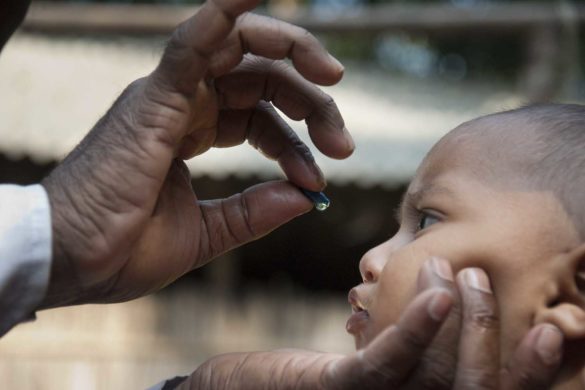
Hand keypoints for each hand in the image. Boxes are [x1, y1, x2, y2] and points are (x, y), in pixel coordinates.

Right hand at [40, 0, 352, 306]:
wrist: (73, 263)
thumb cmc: (125, 248)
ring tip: (333, 76)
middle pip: (262, 79)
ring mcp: (171, 95)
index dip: (297, 145)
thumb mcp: (208, 232)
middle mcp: (185, 104)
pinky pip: (195, 40)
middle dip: (312, 103)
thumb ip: (254, 211)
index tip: (318, 182)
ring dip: (292, 50)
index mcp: (194, 131)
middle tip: (343, 145)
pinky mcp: (156, 96)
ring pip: (240, 48)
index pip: (262, 117)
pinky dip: (226, 12)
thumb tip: (303, 198)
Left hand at [179, 261, 561, 388]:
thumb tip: (456, 299)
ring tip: (452, 266)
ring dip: (460, 318)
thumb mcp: (375, 363)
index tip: (557, 328)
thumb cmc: (315, 375)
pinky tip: (438, 291)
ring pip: (441, 377)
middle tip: (478, 275)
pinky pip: (386, 367)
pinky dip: (416, 328)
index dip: (532, 373)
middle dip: (490, 332)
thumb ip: (416, 350)